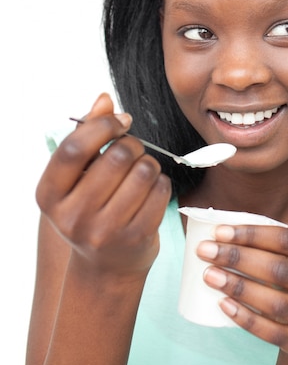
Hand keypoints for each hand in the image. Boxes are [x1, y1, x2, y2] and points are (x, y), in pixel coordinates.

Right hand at [36, 93, 170, 278]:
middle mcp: (72, 216)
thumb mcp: (78, 178)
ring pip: (144, 171)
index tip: (120, 121)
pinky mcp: (135, 238)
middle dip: (133, 144)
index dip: (102, 126)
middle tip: (133, 150)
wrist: (106, 265)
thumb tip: (104, 99)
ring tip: (142, 172)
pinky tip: (152, 190)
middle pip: (116, 157)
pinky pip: (161, 191)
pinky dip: (162, 183)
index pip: (74, 149)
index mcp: (49, 195)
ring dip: (150, 164)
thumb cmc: (91, 210)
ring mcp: (104, 231)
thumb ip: (87, 136)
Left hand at [196, 225, 287, 359]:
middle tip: (206, 252)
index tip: (219, 233)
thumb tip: (221, 231)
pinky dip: (246, 319)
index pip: (287, 239)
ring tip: (210, 276)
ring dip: (239, 288)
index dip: (252, 235)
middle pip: (281, 269)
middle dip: (239, 258)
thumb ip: (270, 244)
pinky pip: (274, 333)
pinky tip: (224, 305)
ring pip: (277, 303)